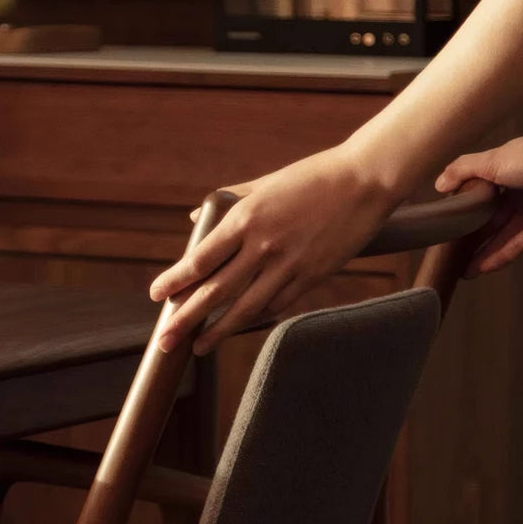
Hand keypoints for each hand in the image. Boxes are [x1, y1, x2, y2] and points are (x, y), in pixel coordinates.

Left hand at [149, 142, 397, 353]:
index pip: (200, 259)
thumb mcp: (265, 183)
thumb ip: (227, 201)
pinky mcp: (312, 277)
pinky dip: (255, 319)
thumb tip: (195, 217)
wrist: (366, 182)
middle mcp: (262, 245)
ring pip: (245, 308)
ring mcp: (288, 265)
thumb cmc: (313, 177)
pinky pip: (276, 305)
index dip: (176, 281)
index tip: (156, 295)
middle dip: (185, 318)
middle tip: (164, 340)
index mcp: (246, 217)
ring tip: (197, 347)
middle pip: (215, 291)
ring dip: (217, 331)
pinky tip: (239, 328)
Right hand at [435, 123, 522, 276]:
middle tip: (447, 252)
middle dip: (469, 235)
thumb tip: (438, 186)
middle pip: (487, 218)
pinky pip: (516, 244)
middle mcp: (513, 193)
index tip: (441, 221)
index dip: (460, 206)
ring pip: (499, 235)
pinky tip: (481, 269)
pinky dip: (499, 256)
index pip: (476, 192)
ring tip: (459, 269)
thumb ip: (463, 170)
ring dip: (481, 252)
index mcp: (501, 172)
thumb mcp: (491, 160)